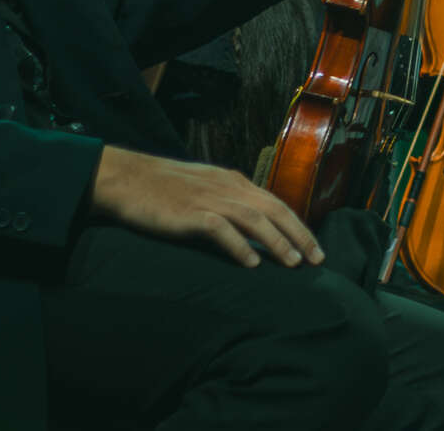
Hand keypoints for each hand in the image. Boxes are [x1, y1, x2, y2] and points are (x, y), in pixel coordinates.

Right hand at [89, 145, 323, 269]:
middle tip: (317, 260)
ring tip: (294, 263)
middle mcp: (227, 188)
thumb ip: (228, 202)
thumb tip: (253, 226)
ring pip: (254, 219)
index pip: (275, 203)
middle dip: (299, 234)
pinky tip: (251, 264)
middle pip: (273, 210)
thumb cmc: (163, 187)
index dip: (298, 225)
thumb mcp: (204, 188)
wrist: (126, 178)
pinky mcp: (189, 214)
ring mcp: (209, 199)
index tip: (314, 247)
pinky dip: (238, 246)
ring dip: (277, 242)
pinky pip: (220, 230)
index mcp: (233, 181)